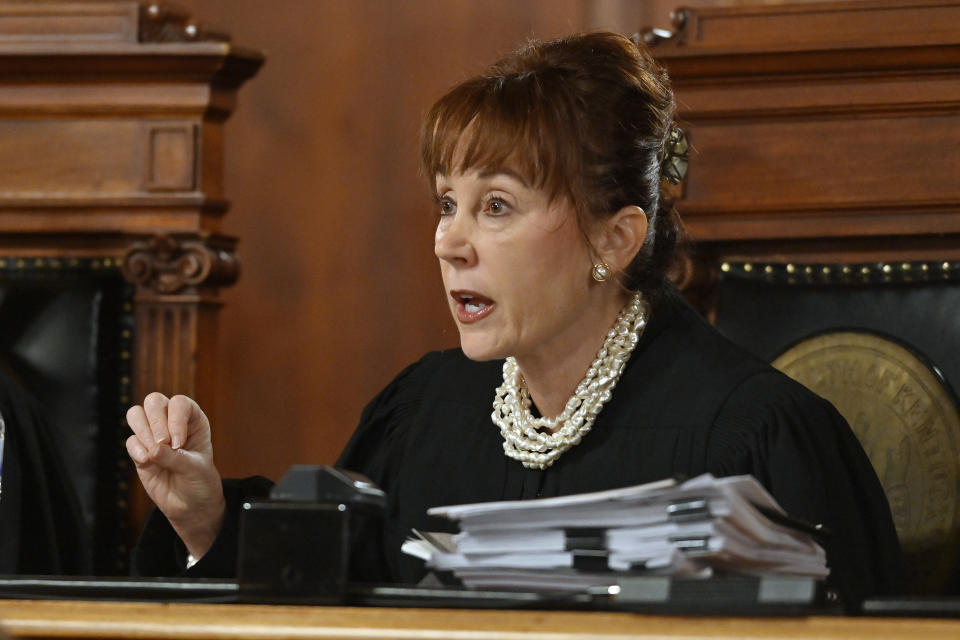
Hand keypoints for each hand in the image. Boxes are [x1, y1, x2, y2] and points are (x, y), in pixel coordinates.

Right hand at [126, 392, 225, 559]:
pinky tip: (146, 462)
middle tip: (164, 443)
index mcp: (193, 420)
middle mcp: (172, 423)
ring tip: (154, 454)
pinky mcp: (140, 451)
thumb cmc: (199, 482)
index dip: (175, 419)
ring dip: (143, 432)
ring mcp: (154, 436)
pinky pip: (130, 440)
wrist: (190, 505)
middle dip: (156, 421)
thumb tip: (153, 449)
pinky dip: (135, 449)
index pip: (179, 403)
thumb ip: (175, 458)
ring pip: (136, 414)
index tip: (179, 444)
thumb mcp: (195, 469)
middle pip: (154, 401)